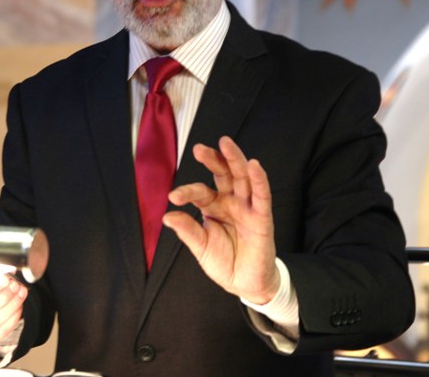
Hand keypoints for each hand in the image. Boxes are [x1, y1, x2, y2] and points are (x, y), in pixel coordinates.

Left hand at [163, 136, 279, 303]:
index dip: (186, 191)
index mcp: (213, 206)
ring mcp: (247, 207)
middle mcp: (230, 201)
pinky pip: (262, 195)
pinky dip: (259, 179)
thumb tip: (166, 216)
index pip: (199, 192)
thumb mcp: (201, 247)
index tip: (173, 197)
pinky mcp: (262, 217)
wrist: (245, 284)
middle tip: (198, 148)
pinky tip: (254, 165)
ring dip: (235, 159)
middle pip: (222, 174)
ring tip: (225, 143)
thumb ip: (187, 231)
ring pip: (242, 177)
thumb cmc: (224, 262)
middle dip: (212, 159)